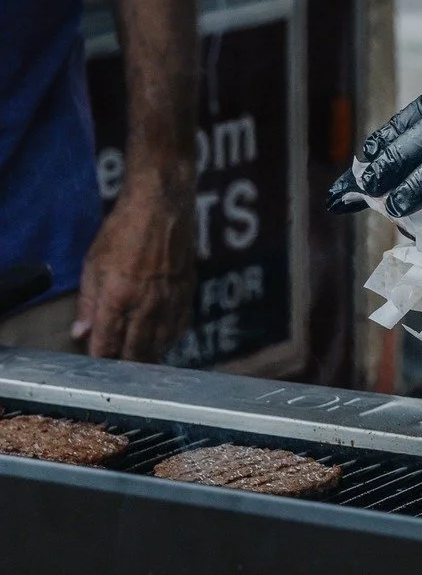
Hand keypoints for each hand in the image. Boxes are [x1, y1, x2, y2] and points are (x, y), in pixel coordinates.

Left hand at [73, 172, 195, 360]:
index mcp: (119, 298)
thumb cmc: (123, 229)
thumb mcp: (94, 262)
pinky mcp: (187, 290)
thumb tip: (80, 333)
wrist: (162, 203)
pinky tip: (164, 340)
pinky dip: (170, 338)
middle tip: (119, 371)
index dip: (100, 358)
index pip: (107, 344)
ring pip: (161, 342)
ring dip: (149, 356)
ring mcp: (170, 299)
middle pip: (137, 350)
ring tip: (140, 362)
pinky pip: (180, 325)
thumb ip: (88, 302)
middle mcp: (146, 304)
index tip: (96, 365)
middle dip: (126, 363)